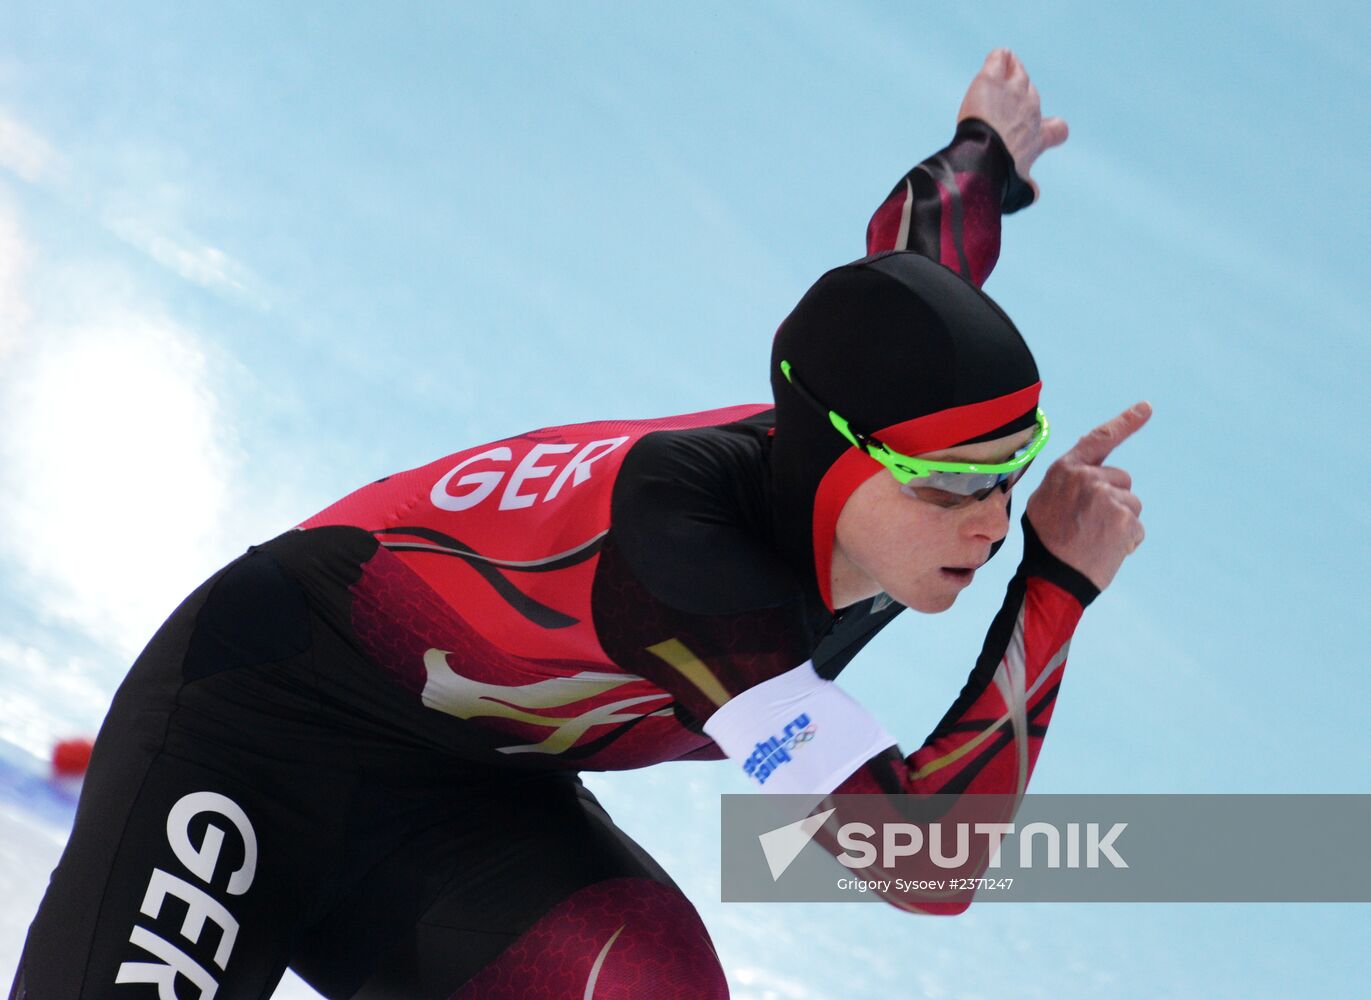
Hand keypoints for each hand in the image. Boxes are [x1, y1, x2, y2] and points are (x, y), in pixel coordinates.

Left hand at [957, 48, 1068, 200]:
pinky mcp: (992, 80)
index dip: (1052, 130)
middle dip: (1019, 101)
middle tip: (1000, 111)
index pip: (1058, 130)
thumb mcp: (1018, 191)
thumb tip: (1033, 194)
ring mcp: (1013, 92)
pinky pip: (1001, 59)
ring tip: (996, 83)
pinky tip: (992, 66)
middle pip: (1032, 96)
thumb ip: (1027, 192)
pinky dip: (998, 60)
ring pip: (1018, 74)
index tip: (1044, 133)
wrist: (985, 156)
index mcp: (1037, 138)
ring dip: (1009, 77)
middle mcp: (1030, 110)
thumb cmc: (1001, 176)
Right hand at [1024, 402, 1150, 591]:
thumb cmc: (1046, 543)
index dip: (1125, 422)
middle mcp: (1087, 476)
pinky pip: (1137, 527)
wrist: (1052, 578)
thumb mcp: (1043, 502)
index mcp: (1065, 469)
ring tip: (1095, 540)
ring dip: (1121, 523)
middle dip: (1113, 501)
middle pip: (1121, 480)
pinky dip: (1127, 541)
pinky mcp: (1123, 518)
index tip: (1147, 407)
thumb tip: (1084, 473)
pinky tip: (1106, 551)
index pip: (1100, 439)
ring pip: (1131, 504)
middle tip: (1089, 526)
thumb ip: (1066, 482)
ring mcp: (1106, 496)